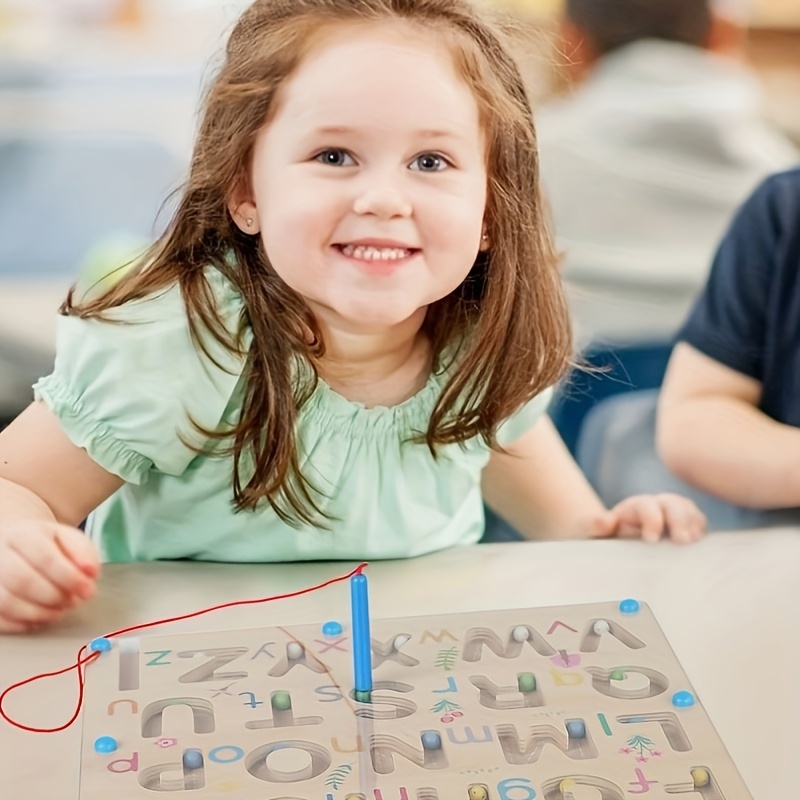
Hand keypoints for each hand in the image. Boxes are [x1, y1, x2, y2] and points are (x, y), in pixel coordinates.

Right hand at [0, 521, 99, 632]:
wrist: (15, 543)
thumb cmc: (47, 545)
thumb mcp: (70, 539)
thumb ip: (84, 553)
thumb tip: (91, 573)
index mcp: (24, 535)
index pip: (45, 558)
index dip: (69, 578)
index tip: (88, 590)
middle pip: (22, 581)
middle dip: (54, 597)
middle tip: (72, 601)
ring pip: (6, 602)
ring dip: (39, 613)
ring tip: (59, 610)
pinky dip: (22, 624)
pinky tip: (40, 618)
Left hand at [592, 493, 706, 543]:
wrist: (624, 537)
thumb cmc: (612, 536)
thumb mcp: (600, 532)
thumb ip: (599, 526)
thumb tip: (602, 522)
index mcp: (636, 506)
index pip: (646, 506)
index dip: (651, 519)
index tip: (651, 539)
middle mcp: (657, 504)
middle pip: (671, 504)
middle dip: (678, 519)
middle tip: (682, 540)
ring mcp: (674, 512)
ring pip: (687, 509)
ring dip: (692, 523)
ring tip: (694, 540)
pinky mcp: (688, 522)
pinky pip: (699, 520)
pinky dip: (701, 529)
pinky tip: (701, 543)